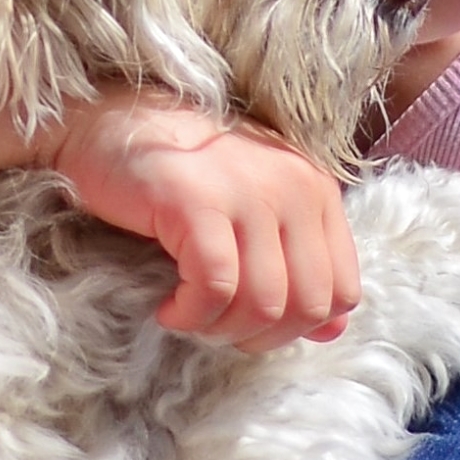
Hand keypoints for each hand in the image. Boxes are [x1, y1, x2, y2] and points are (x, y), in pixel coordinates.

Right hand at [53, 89, 360, 350]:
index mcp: (317, 190)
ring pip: (262, 304)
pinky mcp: (198, 202)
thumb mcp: (260, 215)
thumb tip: (333, 330)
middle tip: (216, 326)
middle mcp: (293, 187)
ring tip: (190, 316)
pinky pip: (215, 287)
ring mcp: (248, 192)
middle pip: (307, 305)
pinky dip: (191, 314)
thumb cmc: (189, 176)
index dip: (299, 327)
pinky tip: (169, 308)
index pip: (342, 289)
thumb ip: (300, 267)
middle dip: (260, 336)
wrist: (117, 123)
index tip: (253, 324)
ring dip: (220, 329)